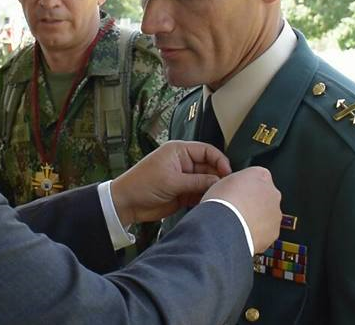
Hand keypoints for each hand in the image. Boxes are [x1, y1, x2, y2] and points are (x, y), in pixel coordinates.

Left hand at [111, 141, 230, 225]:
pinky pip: (200, 193)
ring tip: (219, 197)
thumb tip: (220, 181)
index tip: (228, 173)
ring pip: (206, 181)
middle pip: (209, 167)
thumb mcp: (172, 181)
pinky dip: (205, 198)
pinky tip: (210, 203)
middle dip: (218, 176)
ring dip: (212, 189)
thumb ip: (197, 181)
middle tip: (227, 188)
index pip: (207, 151)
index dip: (220, 160)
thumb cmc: (143, 184)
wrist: (127, 204)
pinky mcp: (183, 193)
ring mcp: (184, 178)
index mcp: (179, 151)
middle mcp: (184, 163)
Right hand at [202, 167, 281, 253]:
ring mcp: (275, 213)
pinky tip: (243, 232)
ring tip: (237, 223)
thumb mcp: (222, 181)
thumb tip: (233, 189)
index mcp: (261, 174)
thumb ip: (235, 182)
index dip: (243, 185)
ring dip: (256, 217)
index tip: (234, 192)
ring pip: (267, 214)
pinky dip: (257, 232)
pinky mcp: (274, 231)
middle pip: (264, 195)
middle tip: (236, 208)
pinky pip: (266, 230)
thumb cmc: (222, 202)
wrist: (226, 227)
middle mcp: (273, 192)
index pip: (255, 176)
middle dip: (253, 202)